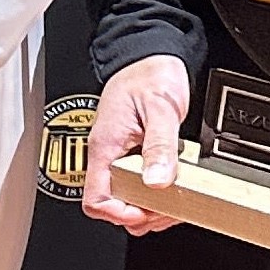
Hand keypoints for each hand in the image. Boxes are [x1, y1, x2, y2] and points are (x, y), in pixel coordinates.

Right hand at [83, 55, 192, 233]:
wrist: (151, 54)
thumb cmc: (150, 73)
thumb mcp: (160, 108)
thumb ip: (160, 146)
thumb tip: (156, 181)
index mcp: (105, 145)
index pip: (96, 198)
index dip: (120, 213)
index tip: (146, 213)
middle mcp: (107, 153)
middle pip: (111, 203)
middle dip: (141, 215)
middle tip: (167, 210)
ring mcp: (118, 154)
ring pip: (124, 196)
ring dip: (149, 206)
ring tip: (173, 202)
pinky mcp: (131, 151)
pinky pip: (137, 183)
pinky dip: (155, 192)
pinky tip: (172, 187)